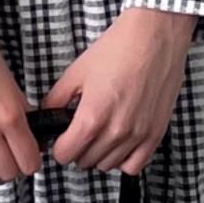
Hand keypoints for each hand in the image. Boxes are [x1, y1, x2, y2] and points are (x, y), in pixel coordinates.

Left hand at [39, 8, 197, 174]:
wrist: (155, 36)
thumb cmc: (119, 48)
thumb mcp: (77, 71)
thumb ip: (57, 99)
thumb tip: (47, 115)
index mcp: (92, 117)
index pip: (65, 155)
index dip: (58, 147)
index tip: (61, 139)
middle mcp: (116, 131)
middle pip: (85, 162)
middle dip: (78, 149)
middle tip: (80, 131)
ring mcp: (138, 135)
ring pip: (108, 166)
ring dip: (99, 154)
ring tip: (100, 134)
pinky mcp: (156, 133)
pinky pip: (135, 165)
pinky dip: (124, 160)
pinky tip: (120, 143)